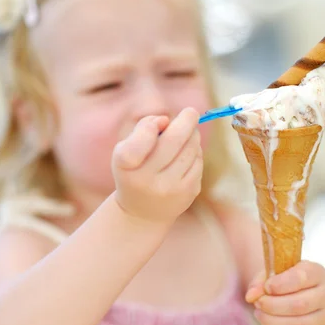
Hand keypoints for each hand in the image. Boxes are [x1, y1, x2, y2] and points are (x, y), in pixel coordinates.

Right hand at [112, 107, 202, 224]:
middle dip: (186, 120)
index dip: (151, 127)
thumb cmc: (135, 170)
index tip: (162, 120)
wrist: (143, 212)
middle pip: (173, 140)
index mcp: (126, 166)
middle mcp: (146, 180)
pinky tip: (186, 155)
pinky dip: (195, 153)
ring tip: (186, 136)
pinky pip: (198, 162)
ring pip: (191, 149)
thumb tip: (166, 120)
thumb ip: (142, 129)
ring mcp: (169, 189)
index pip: (139, 142)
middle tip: (191, 112)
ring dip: (192, 136)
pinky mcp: (188, 193)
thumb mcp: (126, 150)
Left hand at [245, 261, 324, 324]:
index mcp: (316, 273)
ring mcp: (323, 317)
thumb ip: (262, 280)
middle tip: (258, 303)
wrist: (317, 299)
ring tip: (260, 314)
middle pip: (299, 305)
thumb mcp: (279, 272)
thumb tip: (250, 296)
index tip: (267, 287)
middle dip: (272, 306)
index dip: (280, 284)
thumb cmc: (292, 281)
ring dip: (272, 322)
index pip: (301, 278)